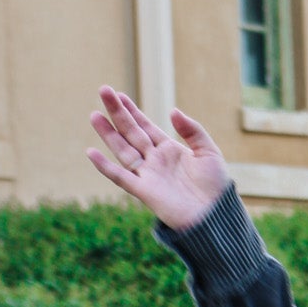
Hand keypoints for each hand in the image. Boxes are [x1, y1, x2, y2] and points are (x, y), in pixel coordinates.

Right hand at [86, 86, 228, 230]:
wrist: (217, 216)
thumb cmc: (216, 187)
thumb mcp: (208, 151)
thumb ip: (192, 130)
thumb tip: (173, 111)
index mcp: (169, 150)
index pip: (146, 126)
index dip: (132, 111)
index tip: (119, 94)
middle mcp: (155, 161)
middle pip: (131, 133)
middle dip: (117, 113)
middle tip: (104, 90)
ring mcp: (148, 175)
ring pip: (123, 150)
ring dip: (108, 133)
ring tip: (94, 115)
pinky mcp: (144, 192)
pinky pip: (121, 177)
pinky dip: (105, 167)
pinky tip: (91, 153)